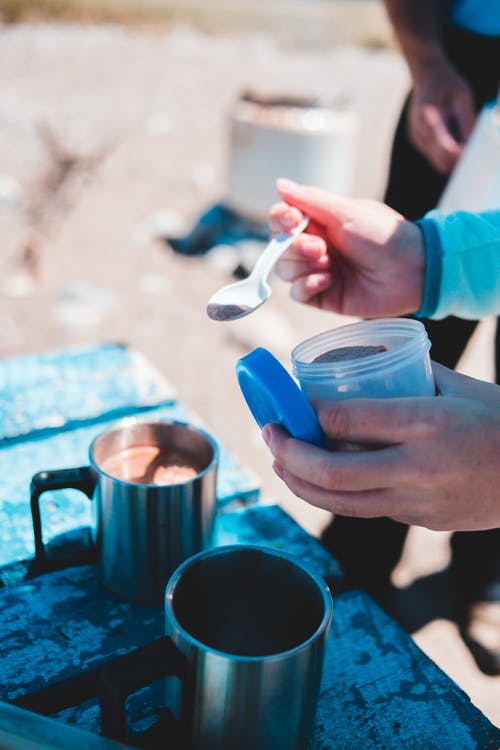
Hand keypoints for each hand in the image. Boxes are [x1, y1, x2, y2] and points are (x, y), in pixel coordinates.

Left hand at [262, 364, 499, 530]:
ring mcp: (418, 503)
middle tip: (269, 436)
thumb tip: (364, 369)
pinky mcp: (422, 521)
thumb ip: (410, 378)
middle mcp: (417, 468)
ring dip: (300, 483)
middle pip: (332, 473)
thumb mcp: (459, 386)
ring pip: (341, 504)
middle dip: (289, 455)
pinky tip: (320, 480)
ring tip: (280, 463)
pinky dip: (334, 496)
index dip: (308, 415)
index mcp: (427, 422)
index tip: (290, 404)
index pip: (348, 421)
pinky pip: (366, 511)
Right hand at [269, 179, 424, 316]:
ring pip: (286, 270)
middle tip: (320, 248)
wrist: (412, 270)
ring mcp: (319, 271)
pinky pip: (298, 293)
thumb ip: (310, 199)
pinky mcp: (324, 296)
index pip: (283, 220)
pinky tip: (327, 280)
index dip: (280, 220)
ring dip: (301, 266)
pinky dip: (306, 286)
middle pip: (280, 247)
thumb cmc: (383, 236)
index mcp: (321, 222)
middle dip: (295, 247)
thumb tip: (280, 184)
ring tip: (327, 264)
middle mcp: (317, 246)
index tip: (291, 221)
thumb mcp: (346, 212)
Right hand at [408, 63, 475, 173]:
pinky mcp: (417, 141)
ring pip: (439, 162)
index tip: (477, 154)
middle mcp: (418, 132)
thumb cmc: (447, 83)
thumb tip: (474, 144)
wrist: (426, 75)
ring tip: (466, 142)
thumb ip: (467, 121)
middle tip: (475, 152)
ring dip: (454, 158)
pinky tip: (455, 138)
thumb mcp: (462, 97)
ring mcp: (416, 138)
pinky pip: (435, 156)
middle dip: (459, 161)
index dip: (462, 156)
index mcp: (428, 119)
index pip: (446, 149)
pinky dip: (447, 153)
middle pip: (442, 162)